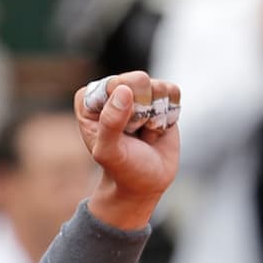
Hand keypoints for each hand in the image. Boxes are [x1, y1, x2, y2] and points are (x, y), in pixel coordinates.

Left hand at [74, 70, 179, 230]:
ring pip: (158, 86)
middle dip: (141, 111)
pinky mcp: (158, 97)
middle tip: (133, 133)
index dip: (122, 108)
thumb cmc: (121, 169)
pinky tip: (156, 128)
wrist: (144, 183)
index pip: (111, 84)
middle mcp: (111, 92)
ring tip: (144, 132)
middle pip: (138, 80)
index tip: (119, 132)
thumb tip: (124, 90)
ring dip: (156, 115)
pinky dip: (169, 114)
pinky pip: (173, 91)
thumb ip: (110, 123)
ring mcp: (136, 92)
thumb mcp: (109, 152)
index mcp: (89, 101)